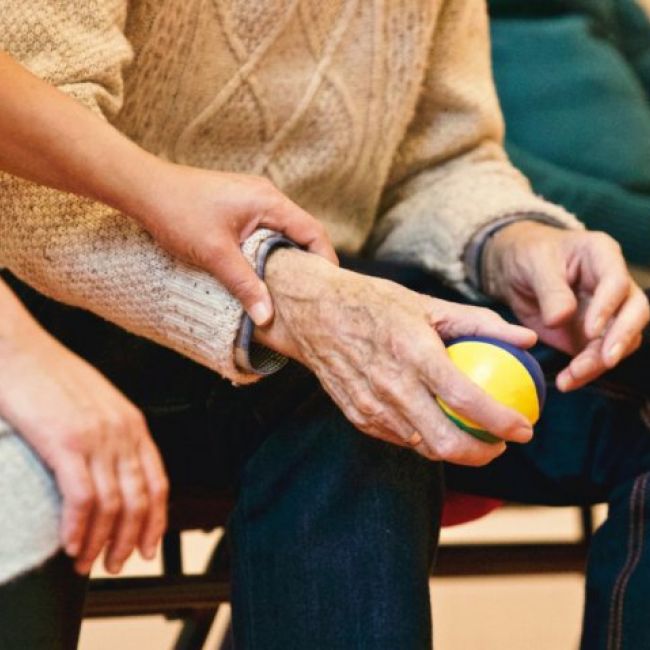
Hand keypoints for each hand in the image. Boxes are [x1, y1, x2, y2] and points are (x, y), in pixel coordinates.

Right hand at [0, 286, 168, 574]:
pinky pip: (82, 498)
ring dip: (101, 541)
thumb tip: (111, 471)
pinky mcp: (65, 442)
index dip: (156, 520)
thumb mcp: (96, 403)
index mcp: (133, 424)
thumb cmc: (51, 375)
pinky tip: (70, 545)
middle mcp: (122, 432)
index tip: (147, 547)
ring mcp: (97, 437)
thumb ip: (111, 434)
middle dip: (130, 540)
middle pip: (140, 500)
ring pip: (113, 505)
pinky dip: (78, 528)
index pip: (158, 482)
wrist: (19, 349)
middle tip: (116, 564)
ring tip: (87, 563)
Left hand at [129, 162, 337, 325]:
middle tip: (310, 294)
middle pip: (301, 232)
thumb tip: (267, 317)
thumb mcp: (215, 254)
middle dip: (308, 263)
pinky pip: (265, 231)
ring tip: (288, 289)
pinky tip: (262, 272)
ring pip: (282, 233)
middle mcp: (265, 196)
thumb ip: (245, 284)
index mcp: (268, 201)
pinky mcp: (238, 206)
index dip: (325, 260)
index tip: (327, 288)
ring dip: (286, 258)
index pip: (312, 231)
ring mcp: (251, 199)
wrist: (143, 188)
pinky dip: (269, 251)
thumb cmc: (178, 212)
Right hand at [256, 249, 537, 466]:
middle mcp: (391, 385)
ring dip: (454, 450)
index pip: (466, 399)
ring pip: (422, 447)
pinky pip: (399, 439)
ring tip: (473, 436)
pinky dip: (424, 439)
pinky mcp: (357, 416)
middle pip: (445, 442)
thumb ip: (480, 322)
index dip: (501, 421)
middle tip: (500, 444)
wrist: (314, 313)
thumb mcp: (427, 303)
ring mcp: (370, 406)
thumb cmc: (374, 303)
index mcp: (413, 352)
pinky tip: (436, 425)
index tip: (524, 428)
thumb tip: (526, 339)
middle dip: (482, 454)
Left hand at [483, 222, 649, 390]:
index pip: (617, 282)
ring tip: (573, 376)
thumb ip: (550, 290)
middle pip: (635, 312)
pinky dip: (585, 372)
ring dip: (600, 362)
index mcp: (602, 255)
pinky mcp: (592, 335)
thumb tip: (561, 319)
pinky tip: (567, 382)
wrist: (514, 270)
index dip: (607, 307)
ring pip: (620, 340)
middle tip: (605, 360)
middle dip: (621, 338)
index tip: (590, 330)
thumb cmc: (528, 255)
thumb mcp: (534, 264)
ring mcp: (607, 312)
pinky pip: (597, 357)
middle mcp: (614, 284)